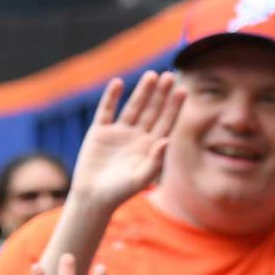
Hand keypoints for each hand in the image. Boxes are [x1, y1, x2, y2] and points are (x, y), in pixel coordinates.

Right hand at [71, 72, 182, 210]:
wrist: (92, 198)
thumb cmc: (119, 193)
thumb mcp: (140, 179)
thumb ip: (156, 162)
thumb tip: (167, 140)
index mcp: (150, 147)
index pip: (166, 122)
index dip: (174, 106)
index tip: (182, 89)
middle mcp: (137, 136)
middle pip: (152, 111)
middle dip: (160, 94)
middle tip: (169, 76)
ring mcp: (118, 132)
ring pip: (133, 107)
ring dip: (142, 91)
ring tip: (151, 75)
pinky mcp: (99, 131)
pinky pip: (106, 110)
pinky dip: (111, 97)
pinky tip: (118, 83)